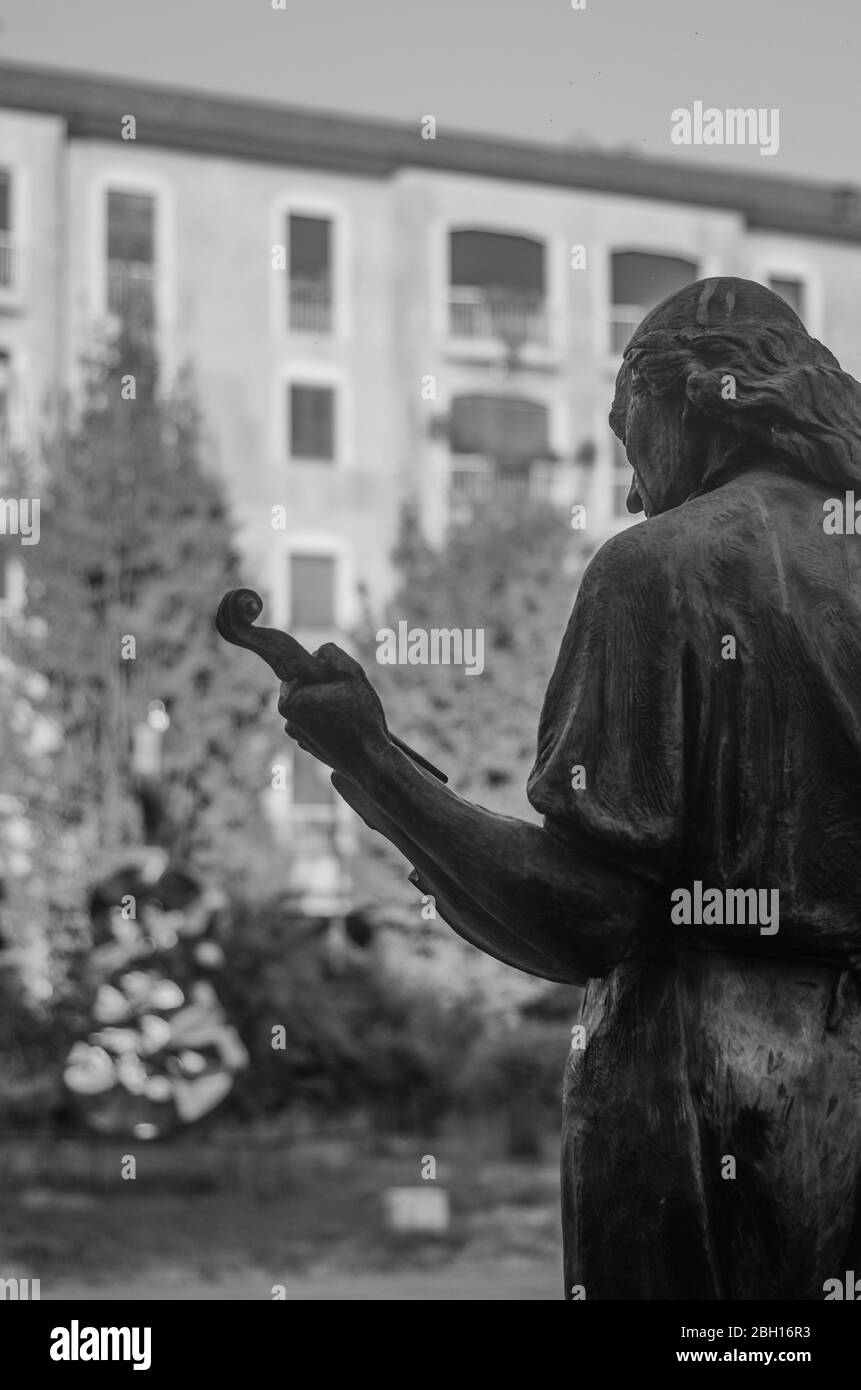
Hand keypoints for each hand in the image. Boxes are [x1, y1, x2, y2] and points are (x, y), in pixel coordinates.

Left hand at [277, 643, 390, 776]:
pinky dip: (328, 720)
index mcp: (290, 698)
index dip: (329, 670)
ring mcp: (295, 734)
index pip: (306, 667)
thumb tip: (318, 652)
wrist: (370, 762)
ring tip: (350, 715)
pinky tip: (346, 728)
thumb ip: (331, 653)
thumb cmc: (362, 718)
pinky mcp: (306, 745)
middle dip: (326, 686)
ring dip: (328, 702)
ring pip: (313, 703)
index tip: (344, 684)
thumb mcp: (352, 673)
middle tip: (349, 698)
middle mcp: (286, 717)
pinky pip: (316, 721)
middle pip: (308, 685)